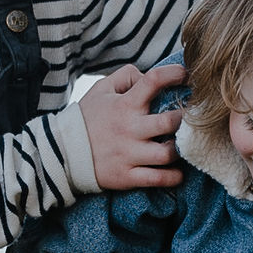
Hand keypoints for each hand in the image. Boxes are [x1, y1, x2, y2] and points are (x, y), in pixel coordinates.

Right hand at [83, 62, 184, 190]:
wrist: (62, 153)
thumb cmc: (87, 119)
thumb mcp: (101, 90)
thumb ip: (126, 76)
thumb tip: (148, 76)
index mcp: (125, 104)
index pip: (154, 80)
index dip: (174, 74)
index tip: (185, 75)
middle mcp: (130, 128)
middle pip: (171, 121)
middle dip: (186, 118)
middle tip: (191, 119)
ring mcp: (129, 154)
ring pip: (169, 153)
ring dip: (181, 149)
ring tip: (181, 145)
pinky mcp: (128, 176)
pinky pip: (159, 179)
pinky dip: (174, 176)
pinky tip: (177, 171)